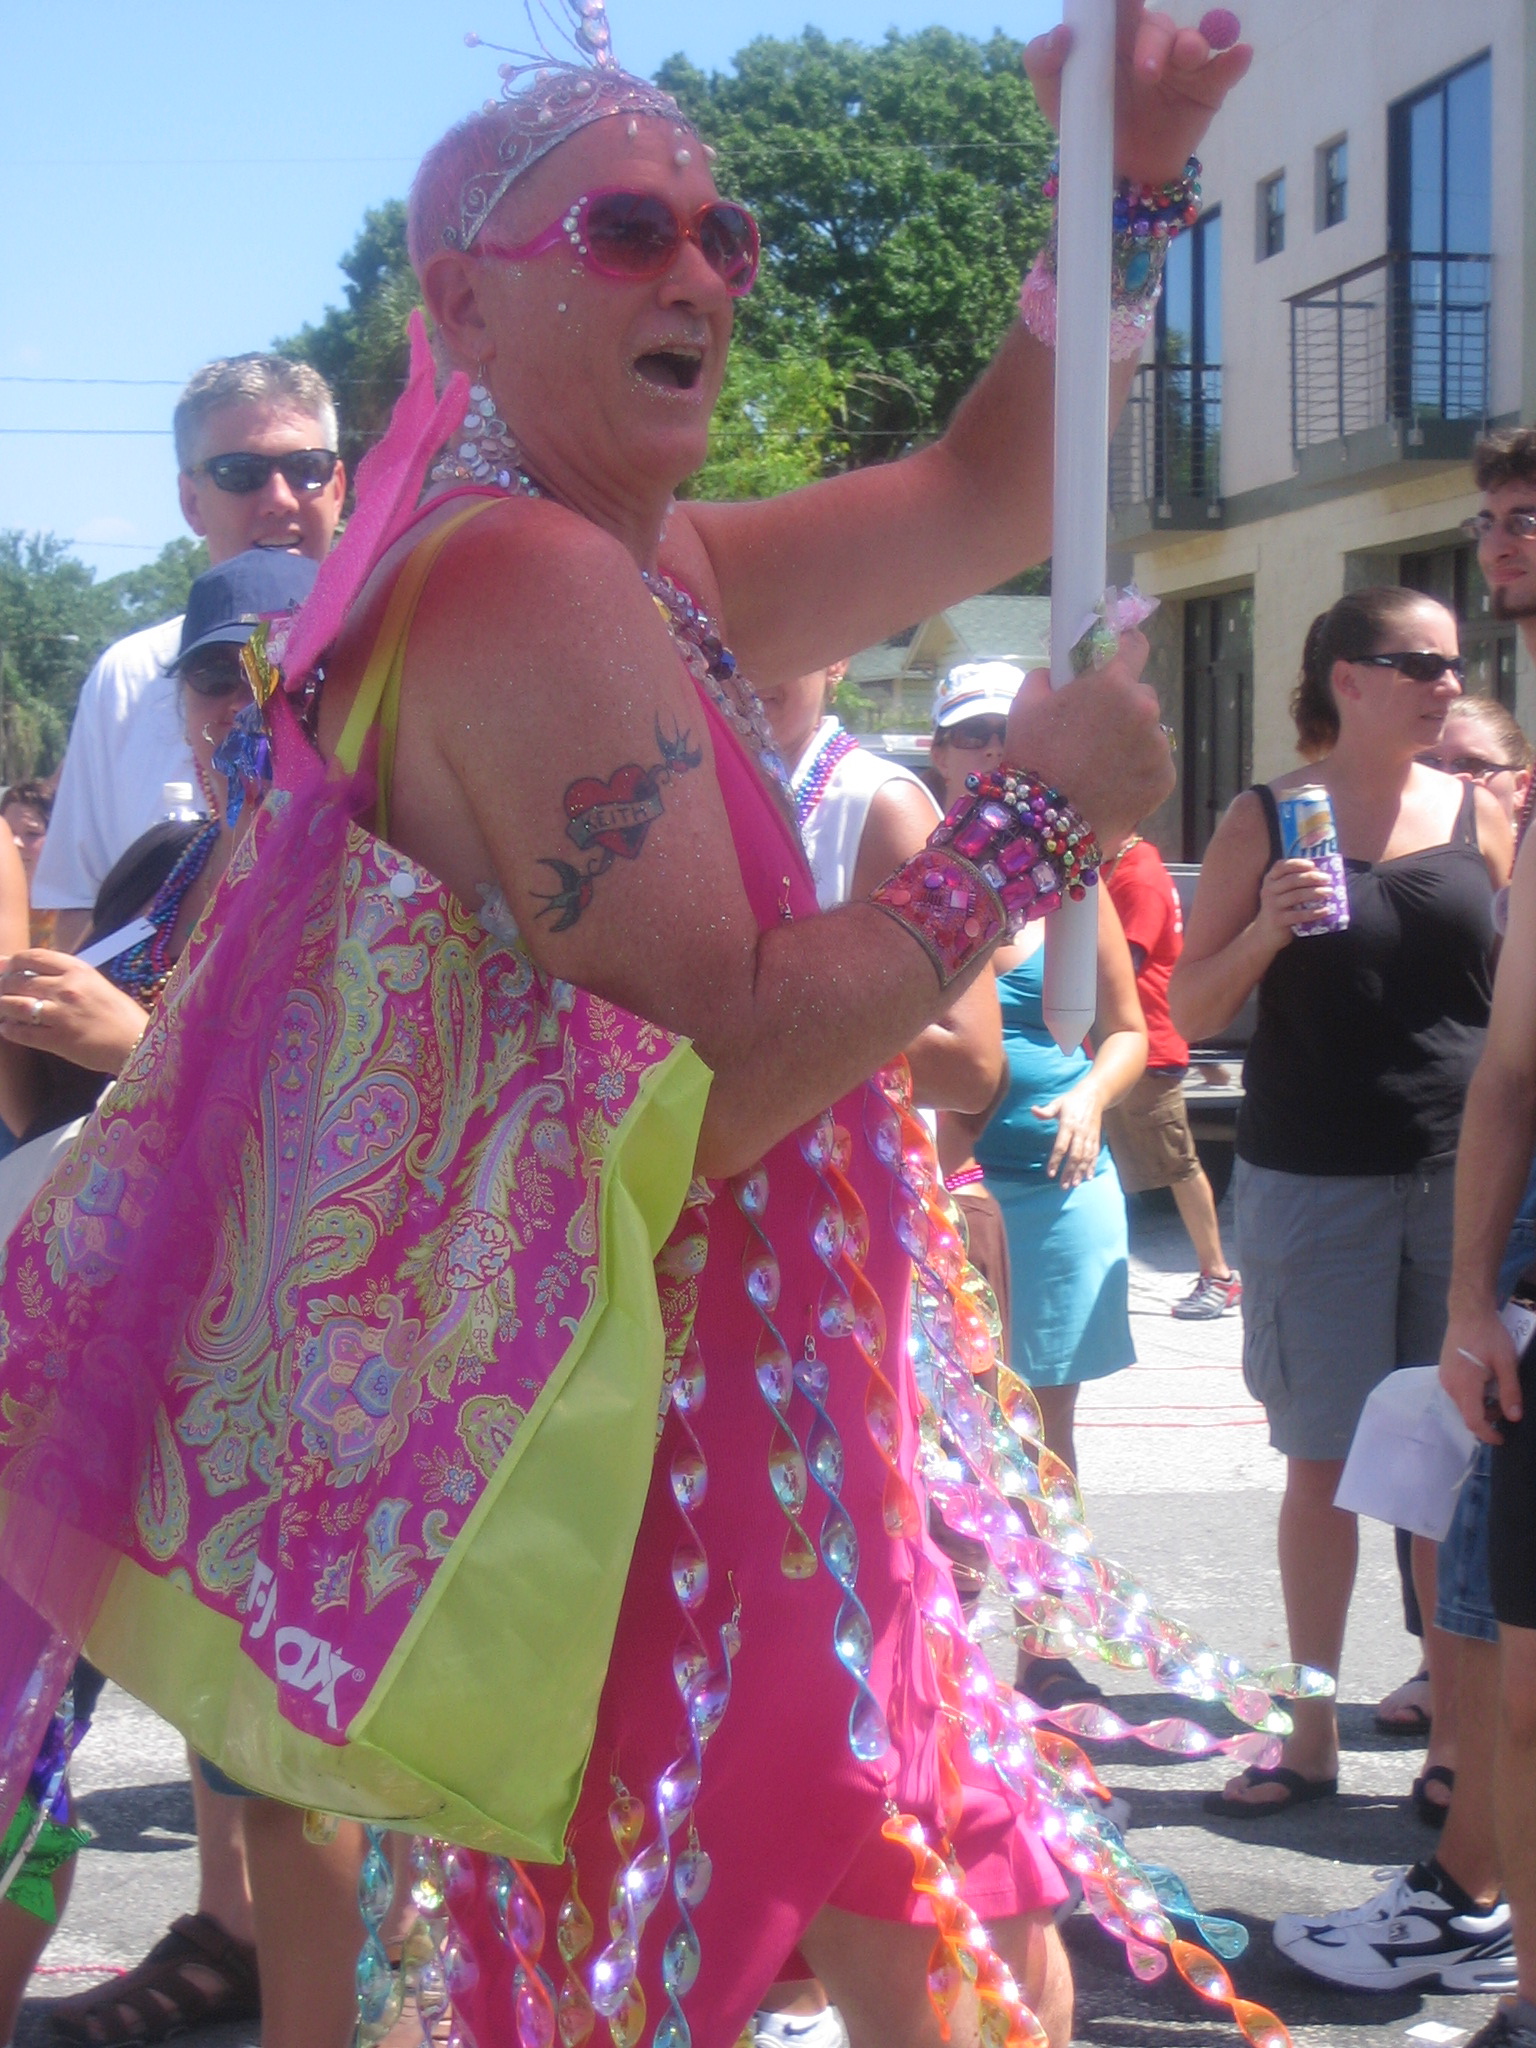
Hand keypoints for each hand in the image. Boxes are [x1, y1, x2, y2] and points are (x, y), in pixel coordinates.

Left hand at [0, 950, 148, 1074]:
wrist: (139, 1043)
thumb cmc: (121, 1014)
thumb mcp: (97, 984)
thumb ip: (68, 978)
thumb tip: (33, 974)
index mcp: (78, 970)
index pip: (34, 957)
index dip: (13, 961)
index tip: (6, 967)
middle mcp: (67, 988)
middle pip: (18, 981)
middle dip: (3, 986)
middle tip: (1, 992)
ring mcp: (61, 1014)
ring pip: (15, 1006)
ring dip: (2, 1007)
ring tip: (1, 1010)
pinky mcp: (58, 1040)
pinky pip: (23, 1033)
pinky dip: (10, 1030)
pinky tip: (8, 1029)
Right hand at [1005, 633, 1172, 848]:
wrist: (1045, 823)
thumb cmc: (1032, 758)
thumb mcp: (1025, 705)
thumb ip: (1048, 678)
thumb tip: (1060, 676)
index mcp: (1112, 683)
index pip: (1135, 645)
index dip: (1125, 649)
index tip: (1118, 657)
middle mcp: (1144, 708)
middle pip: (1141, 696)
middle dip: (1123, 708)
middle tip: (1096, 731)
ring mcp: (1157, 746)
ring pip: (1148, 734)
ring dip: (1131, 742)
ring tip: (1100, 767)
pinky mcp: (1164, 779)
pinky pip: (1153, 766)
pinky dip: (1138, 773)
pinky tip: (1112, 786)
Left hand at [1025, 2, 1252, 186]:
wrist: (1116, 176)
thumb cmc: (1086, 123)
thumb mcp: (1053, 95)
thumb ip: (1042, 62)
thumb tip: (1060, 36)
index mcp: (1115, 36)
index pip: (1120, 3)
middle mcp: (1152, 43)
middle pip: (1157, 26)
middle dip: (1153, 40)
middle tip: (1145, 71)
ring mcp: (1181, 66)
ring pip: (1191, 43)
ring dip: (1189, 46)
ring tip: (1186, 59)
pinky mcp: (1206, 91)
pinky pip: (1225, 70)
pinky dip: (1234, 61)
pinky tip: (1240, 54)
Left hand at [1032, 1080, 1101, 1187]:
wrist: (1095, 1095)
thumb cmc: (1072, 1100)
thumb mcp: (1058, 1103)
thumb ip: (1046, 1111)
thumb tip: (1033, 1110)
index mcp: (1069, 1124)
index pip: (1061, 1146)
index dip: (1056, 1160)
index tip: (1050, 1173)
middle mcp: (1080, 1132)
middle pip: (1075, 1155)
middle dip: (1069, 1171)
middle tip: (1063, 1185)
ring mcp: (1090, 1136)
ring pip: (1086, 1157)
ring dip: (1081, 1172)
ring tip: (1074, 1184)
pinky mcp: (1096, 1138)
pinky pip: (1095, 1154)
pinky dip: (1092, 1166)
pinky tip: (1088, 1177)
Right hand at [1254, 857, 1328, 953]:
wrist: (1265, 933)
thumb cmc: (1280, 909)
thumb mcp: (1281, 893)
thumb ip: (1294, 882)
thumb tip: (1321, 874)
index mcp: (1270, 880)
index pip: (1281, 866)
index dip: (1297, 863)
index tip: (1313, 865)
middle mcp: (1269, 891)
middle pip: (1292, 880)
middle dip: (1311, 877)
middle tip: (1327, 879)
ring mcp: (1272, 906)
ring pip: (1296, 896)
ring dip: (1315, 892)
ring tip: (1329, 892)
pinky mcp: (1278, 920)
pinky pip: (1298, 915)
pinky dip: (1313, 913)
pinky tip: (1325, 911)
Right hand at [1440, 1301, 1522, 1445]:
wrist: (1468, 1312)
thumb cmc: (1489, 1335)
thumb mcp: (1506, 1363)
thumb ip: (1510, 1391)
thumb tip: (1514, 1417)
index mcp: (1465, 1385)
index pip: (1473, 1421)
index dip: (1488, 1434)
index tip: (1502, 1439)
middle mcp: (1450, 1385)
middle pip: (1467, 1414)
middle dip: (1488, 1418)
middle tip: (1507, 1407)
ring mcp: (1445, 1378)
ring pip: (1463, 1404)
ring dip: (1481, 1406)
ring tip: (1498, 1390)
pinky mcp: (1445, 1372)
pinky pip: (1459, 1393)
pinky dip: (1474, 1395)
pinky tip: (1486, 1381)